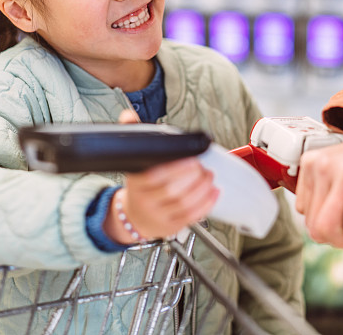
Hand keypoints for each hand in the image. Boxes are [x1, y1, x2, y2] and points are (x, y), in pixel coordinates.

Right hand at [103, 109, 218, 242]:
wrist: (133, 217)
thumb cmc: (138, 186)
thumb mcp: (132, 162)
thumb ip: (131, 136)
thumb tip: (128, 116)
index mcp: (135, 183)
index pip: (155, 176)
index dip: (177, 167)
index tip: (192, 158)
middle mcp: (145, 202)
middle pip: (172, 191)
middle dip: (193, 177)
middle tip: (203, 166)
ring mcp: (158, 216)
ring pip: (184, 204)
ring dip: (202, 188)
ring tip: (209, 176)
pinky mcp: (171, 227)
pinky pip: (191, 217)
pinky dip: (206, 204)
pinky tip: (213, 192)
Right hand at [294, 119, 342, 272]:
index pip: (326, 223)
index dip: (338, 240)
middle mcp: (325, 166)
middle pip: (312, 224)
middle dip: (332, 233)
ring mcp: (312, 162)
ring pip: (304, 214)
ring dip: (323, 220)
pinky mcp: (305, 161)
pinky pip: (302, 200)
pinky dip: (316, 207)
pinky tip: (334, 198)